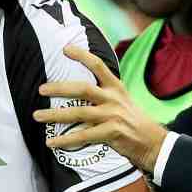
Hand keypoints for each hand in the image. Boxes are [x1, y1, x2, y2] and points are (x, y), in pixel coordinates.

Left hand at [33, 45, 166, 172]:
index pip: (99, 66)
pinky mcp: (112, 133)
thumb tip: (76, 88)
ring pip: (78, 113)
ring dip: (54, 115)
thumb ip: (103, 93)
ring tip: (37, 115)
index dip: (82, 55)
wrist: (154, 143)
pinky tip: (51, 142)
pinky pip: (83, 136)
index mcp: (116, 88)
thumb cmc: (132, 121)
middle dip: (60, 88)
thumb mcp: (122, 100)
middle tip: (41, 89)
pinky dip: (65, 140)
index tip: (65, 48)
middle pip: (83, 88)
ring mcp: (112, 116)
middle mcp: (113, 99)